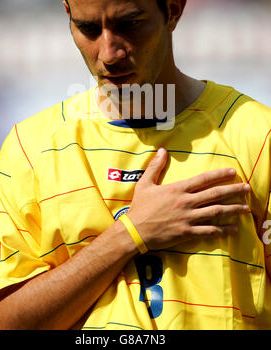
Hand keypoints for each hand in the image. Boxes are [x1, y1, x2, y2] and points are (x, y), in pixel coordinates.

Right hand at [127, 147, 249, 249]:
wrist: (135, 231)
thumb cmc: (139, 207)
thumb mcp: (145, 183)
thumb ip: (155, 166)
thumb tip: (163, 150)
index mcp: (178, 189)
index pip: (203, 179)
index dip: (219, 174)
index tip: (232, 172)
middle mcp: (186, 202)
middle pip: (215, 194)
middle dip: (233, 190)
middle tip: (247, 188)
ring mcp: (188, 218)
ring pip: (216, 212)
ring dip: (233, 209)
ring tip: (246, 208)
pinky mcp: (188, 233)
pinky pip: (209, 231)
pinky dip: (223, 230)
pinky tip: (234, 229)